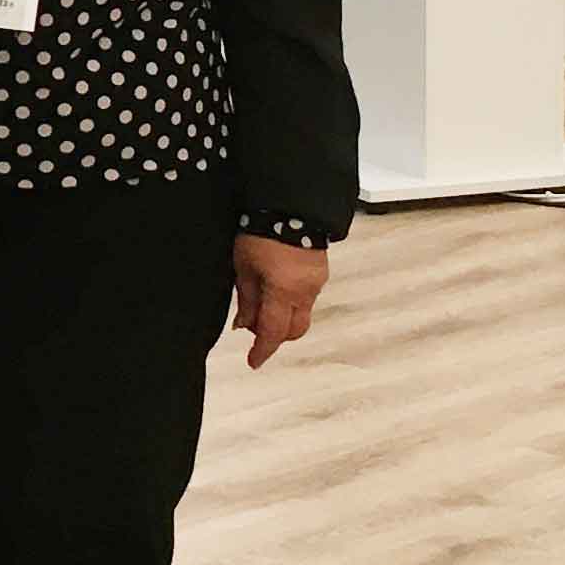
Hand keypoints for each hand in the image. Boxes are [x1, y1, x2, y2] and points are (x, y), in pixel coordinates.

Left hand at [230, 237, 326, 367]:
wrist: (291, 203)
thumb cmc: (261, 231)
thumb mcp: (244, 266)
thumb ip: (246, 299)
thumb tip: (244, 325)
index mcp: (284, 292)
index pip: (274, 333)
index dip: (262, 351)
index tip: (253, 361)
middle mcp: (306, 292)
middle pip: (294, 330)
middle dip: (275, 335)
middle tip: (252, 324)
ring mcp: (317, 282)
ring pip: (302, 315)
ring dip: (283, 317)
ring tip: (261, 301)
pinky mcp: (321, 272)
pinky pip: (307, 298)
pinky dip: (291, 302)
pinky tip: (275, 288)